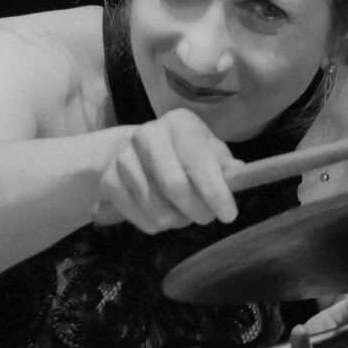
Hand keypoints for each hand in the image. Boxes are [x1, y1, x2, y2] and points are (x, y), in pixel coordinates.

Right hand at [93, 108, 242, 232]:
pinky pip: (140, 218)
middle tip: (206, 217)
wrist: (132, 149)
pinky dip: (156, 224)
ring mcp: (124, 158)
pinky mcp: (109, 181)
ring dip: (178, 220)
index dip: (215, 192)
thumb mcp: (207, 149)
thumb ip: (223, 163)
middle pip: (175, 187)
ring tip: (183, 213)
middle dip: (198, 210)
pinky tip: (162, 213)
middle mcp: (148, 134)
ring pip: (158, 209)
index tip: (229, 215)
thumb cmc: (181, 151)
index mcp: (179, 122)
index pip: (197, 162)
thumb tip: (239, 173)